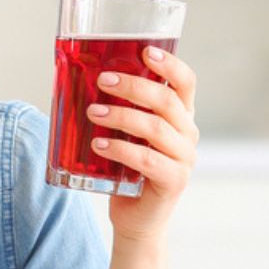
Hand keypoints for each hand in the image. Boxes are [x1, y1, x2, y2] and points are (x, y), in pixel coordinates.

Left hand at [88, 47, 198, 242]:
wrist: (137, 217)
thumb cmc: (127, 169)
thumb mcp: (125, 134)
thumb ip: (117, 109)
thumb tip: (80, 80)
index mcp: (181, 116)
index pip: (185, 83)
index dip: (170, 64)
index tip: (146, 51)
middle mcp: (188, 134)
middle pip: (167, 101)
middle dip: (133, 86)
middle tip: (102, 80)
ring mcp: (184, 158)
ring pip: (155, 128)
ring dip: (121, 115)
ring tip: (92, 112)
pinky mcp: (173, 181)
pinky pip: (147, 159)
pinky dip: (120, 148)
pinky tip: (99, 144)